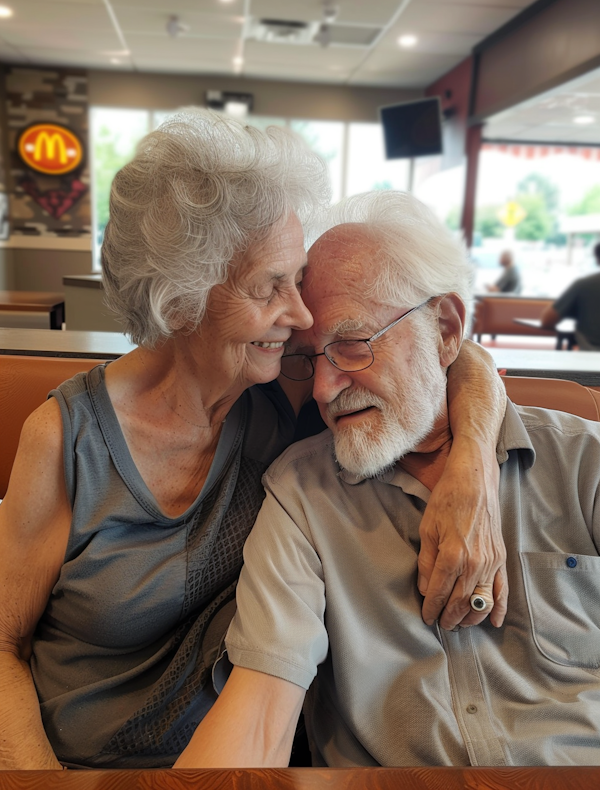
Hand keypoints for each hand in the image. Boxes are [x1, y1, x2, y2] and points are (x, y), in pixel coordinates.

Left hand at [417, 438, 507, 630]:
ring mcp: (491, 562)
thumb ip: (426, 562)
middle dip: (450, 617)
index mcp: (452, 555)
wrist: (475, 480)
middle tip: (441, 624)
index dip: (432, 609)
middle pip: (461, 602)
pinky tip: (494, 622)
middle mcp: (474, 563)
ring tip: (460, 624)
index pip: (439, 593)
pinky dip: (498, 608)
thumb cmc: (448, 500)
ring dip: (470, 617)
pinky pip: (502, 589)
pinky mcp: (501, 557)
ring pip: (482, 601)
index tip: (427, 618)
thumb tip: (426, 589)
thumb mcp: (427, 528)